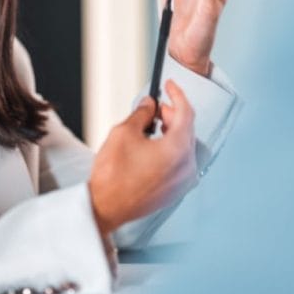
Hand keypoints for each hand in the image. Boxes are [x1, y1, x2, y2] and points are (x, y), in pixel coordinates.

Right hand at [88, 80, 195, 235]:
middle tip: (156, 107)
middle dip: (172, 114)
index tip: (170, 85)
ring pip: (184, 146)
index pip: (186, 112)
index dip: (177, 95)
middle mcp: (187, 165)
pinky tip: (153, 145)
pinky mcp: (176, 190)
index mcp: (177, 149)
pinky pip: (180, 162)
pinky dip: (170, 148)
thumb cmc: (113, 174)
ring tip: (152, 125)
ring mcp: (184, 180)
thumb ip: (141, 113)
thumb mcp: (124, 133)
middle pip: (187, 129)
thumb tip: (149, 104)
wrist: (107, 208)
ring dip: (171, 131)